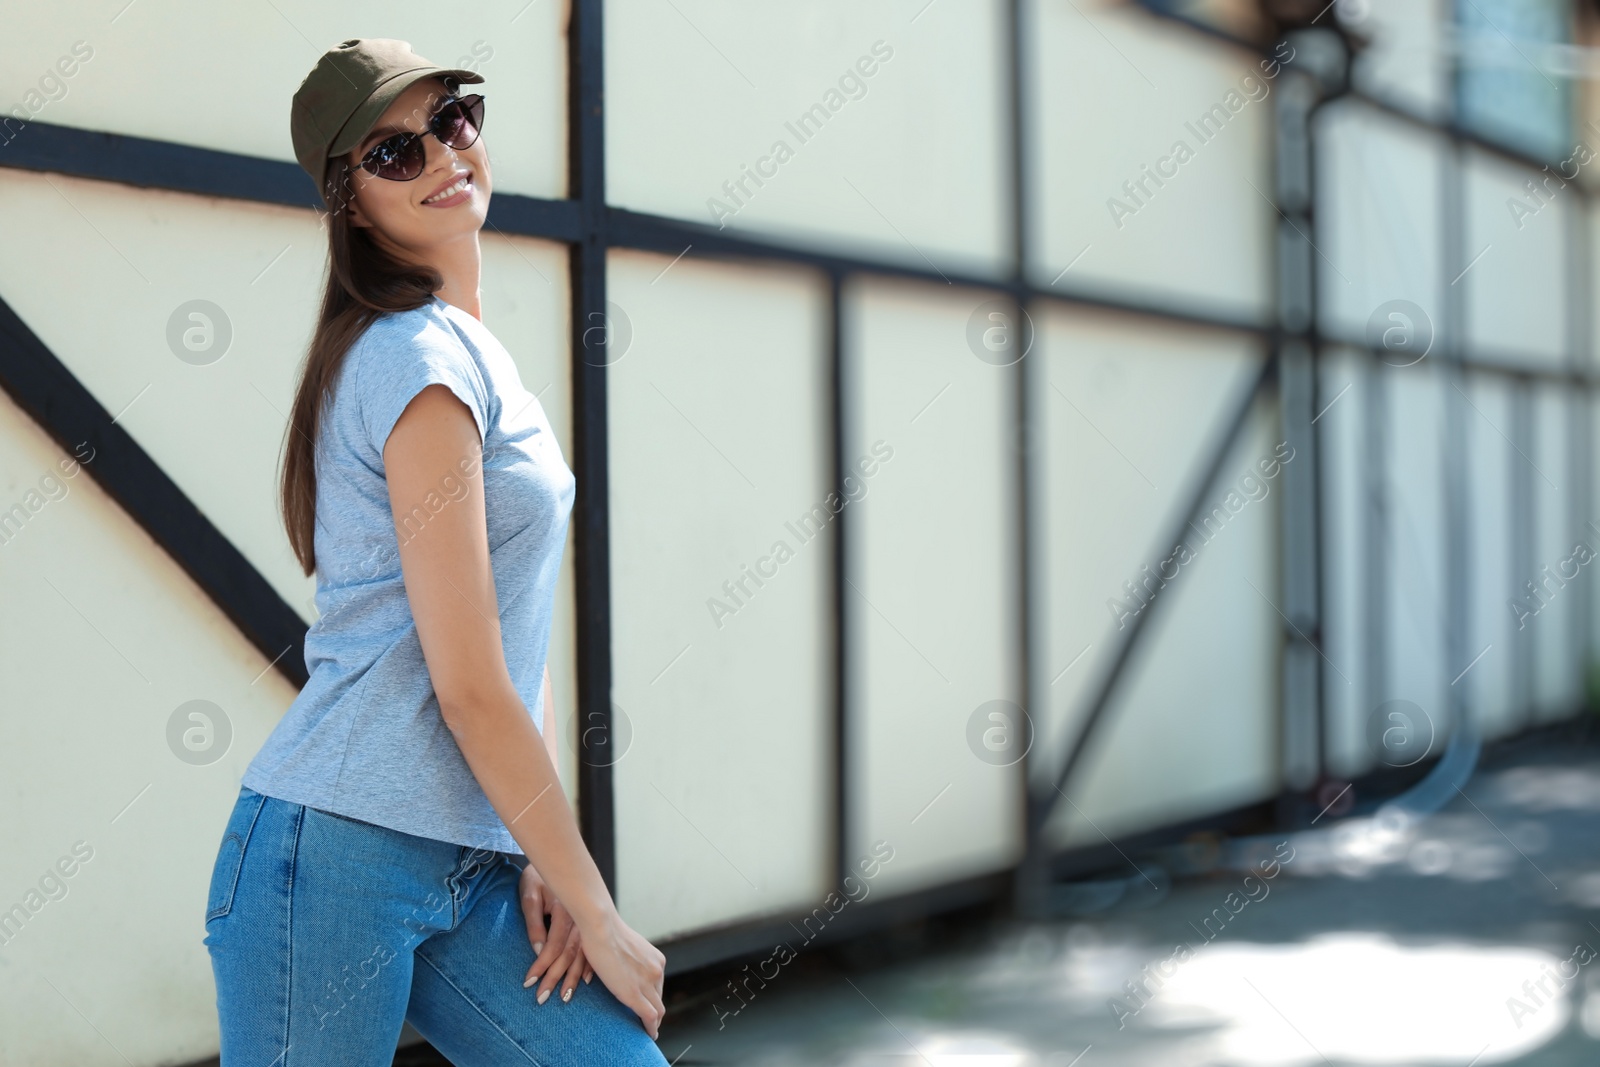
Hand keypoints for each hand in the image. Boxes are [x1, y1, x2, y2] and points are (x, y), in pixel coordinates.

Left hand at [518, 864, 592, 1004]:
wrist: (555, 859)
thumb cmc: (536, 878)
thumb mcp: (529, 896)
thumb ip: (534, 923)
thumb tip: (538, 951)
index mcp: (565, 910)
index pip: (553, 946)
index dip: (541, 965)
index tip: (529, 983)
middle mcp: (580, 918)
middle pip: (569, 955)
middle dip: (556, 978)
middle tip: (543, 998)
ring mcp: (587, 921)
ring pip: (582, 954)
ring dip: (573, 977)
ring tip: (565, 996)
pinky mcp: (590, 923)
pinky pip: (592, 948)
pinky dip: (589, 966)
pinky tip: (586, 980)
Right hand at [575, 904, 666, 1038]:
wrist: (601, 927)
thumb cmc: (603, 932)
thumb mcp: (623, 945)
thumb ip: (627, 958)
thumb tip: (618, 965)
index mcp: (655, 958)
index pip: (658, 985)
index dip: (653, 997)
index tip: (649, 1005)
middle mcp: (657, 970)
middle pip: (659, 998)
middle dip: (655, 1011)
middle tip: (648, 1022)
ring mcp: (648, 982)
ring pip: (658, 1010)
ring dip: (654, 1022)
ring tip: (648, 1030)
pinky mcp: (635, 994)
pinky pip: (649, 1017)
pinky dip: (651, 1028)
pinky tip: (649, 1034)